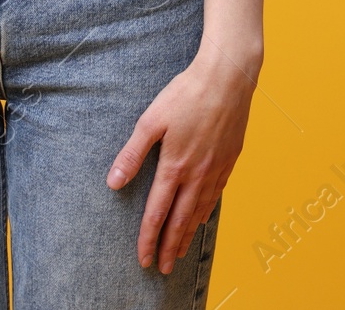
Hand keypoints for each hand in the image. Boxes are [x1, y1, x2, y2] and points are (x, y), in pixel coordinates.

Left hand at [106, 51, 256, 274]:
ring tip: (178, 252)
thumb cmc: (187, 93)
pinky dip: (206, 211)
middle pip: (181, 220)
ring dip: (188, 235)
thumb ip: (132, 154)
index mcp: (175, 166)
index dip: (148, 238)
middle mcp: (197, 173)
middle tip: (161, 268)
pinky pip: (217, 194)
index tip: (142, 259)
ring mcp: (216, 167)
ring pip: (200, 211)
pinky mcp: (230, 158)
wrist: (229, 76)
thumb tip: (113, 182)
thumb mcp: (151, 120)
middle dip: (169, 247)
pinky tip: (202, 217)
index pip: (158, 213)